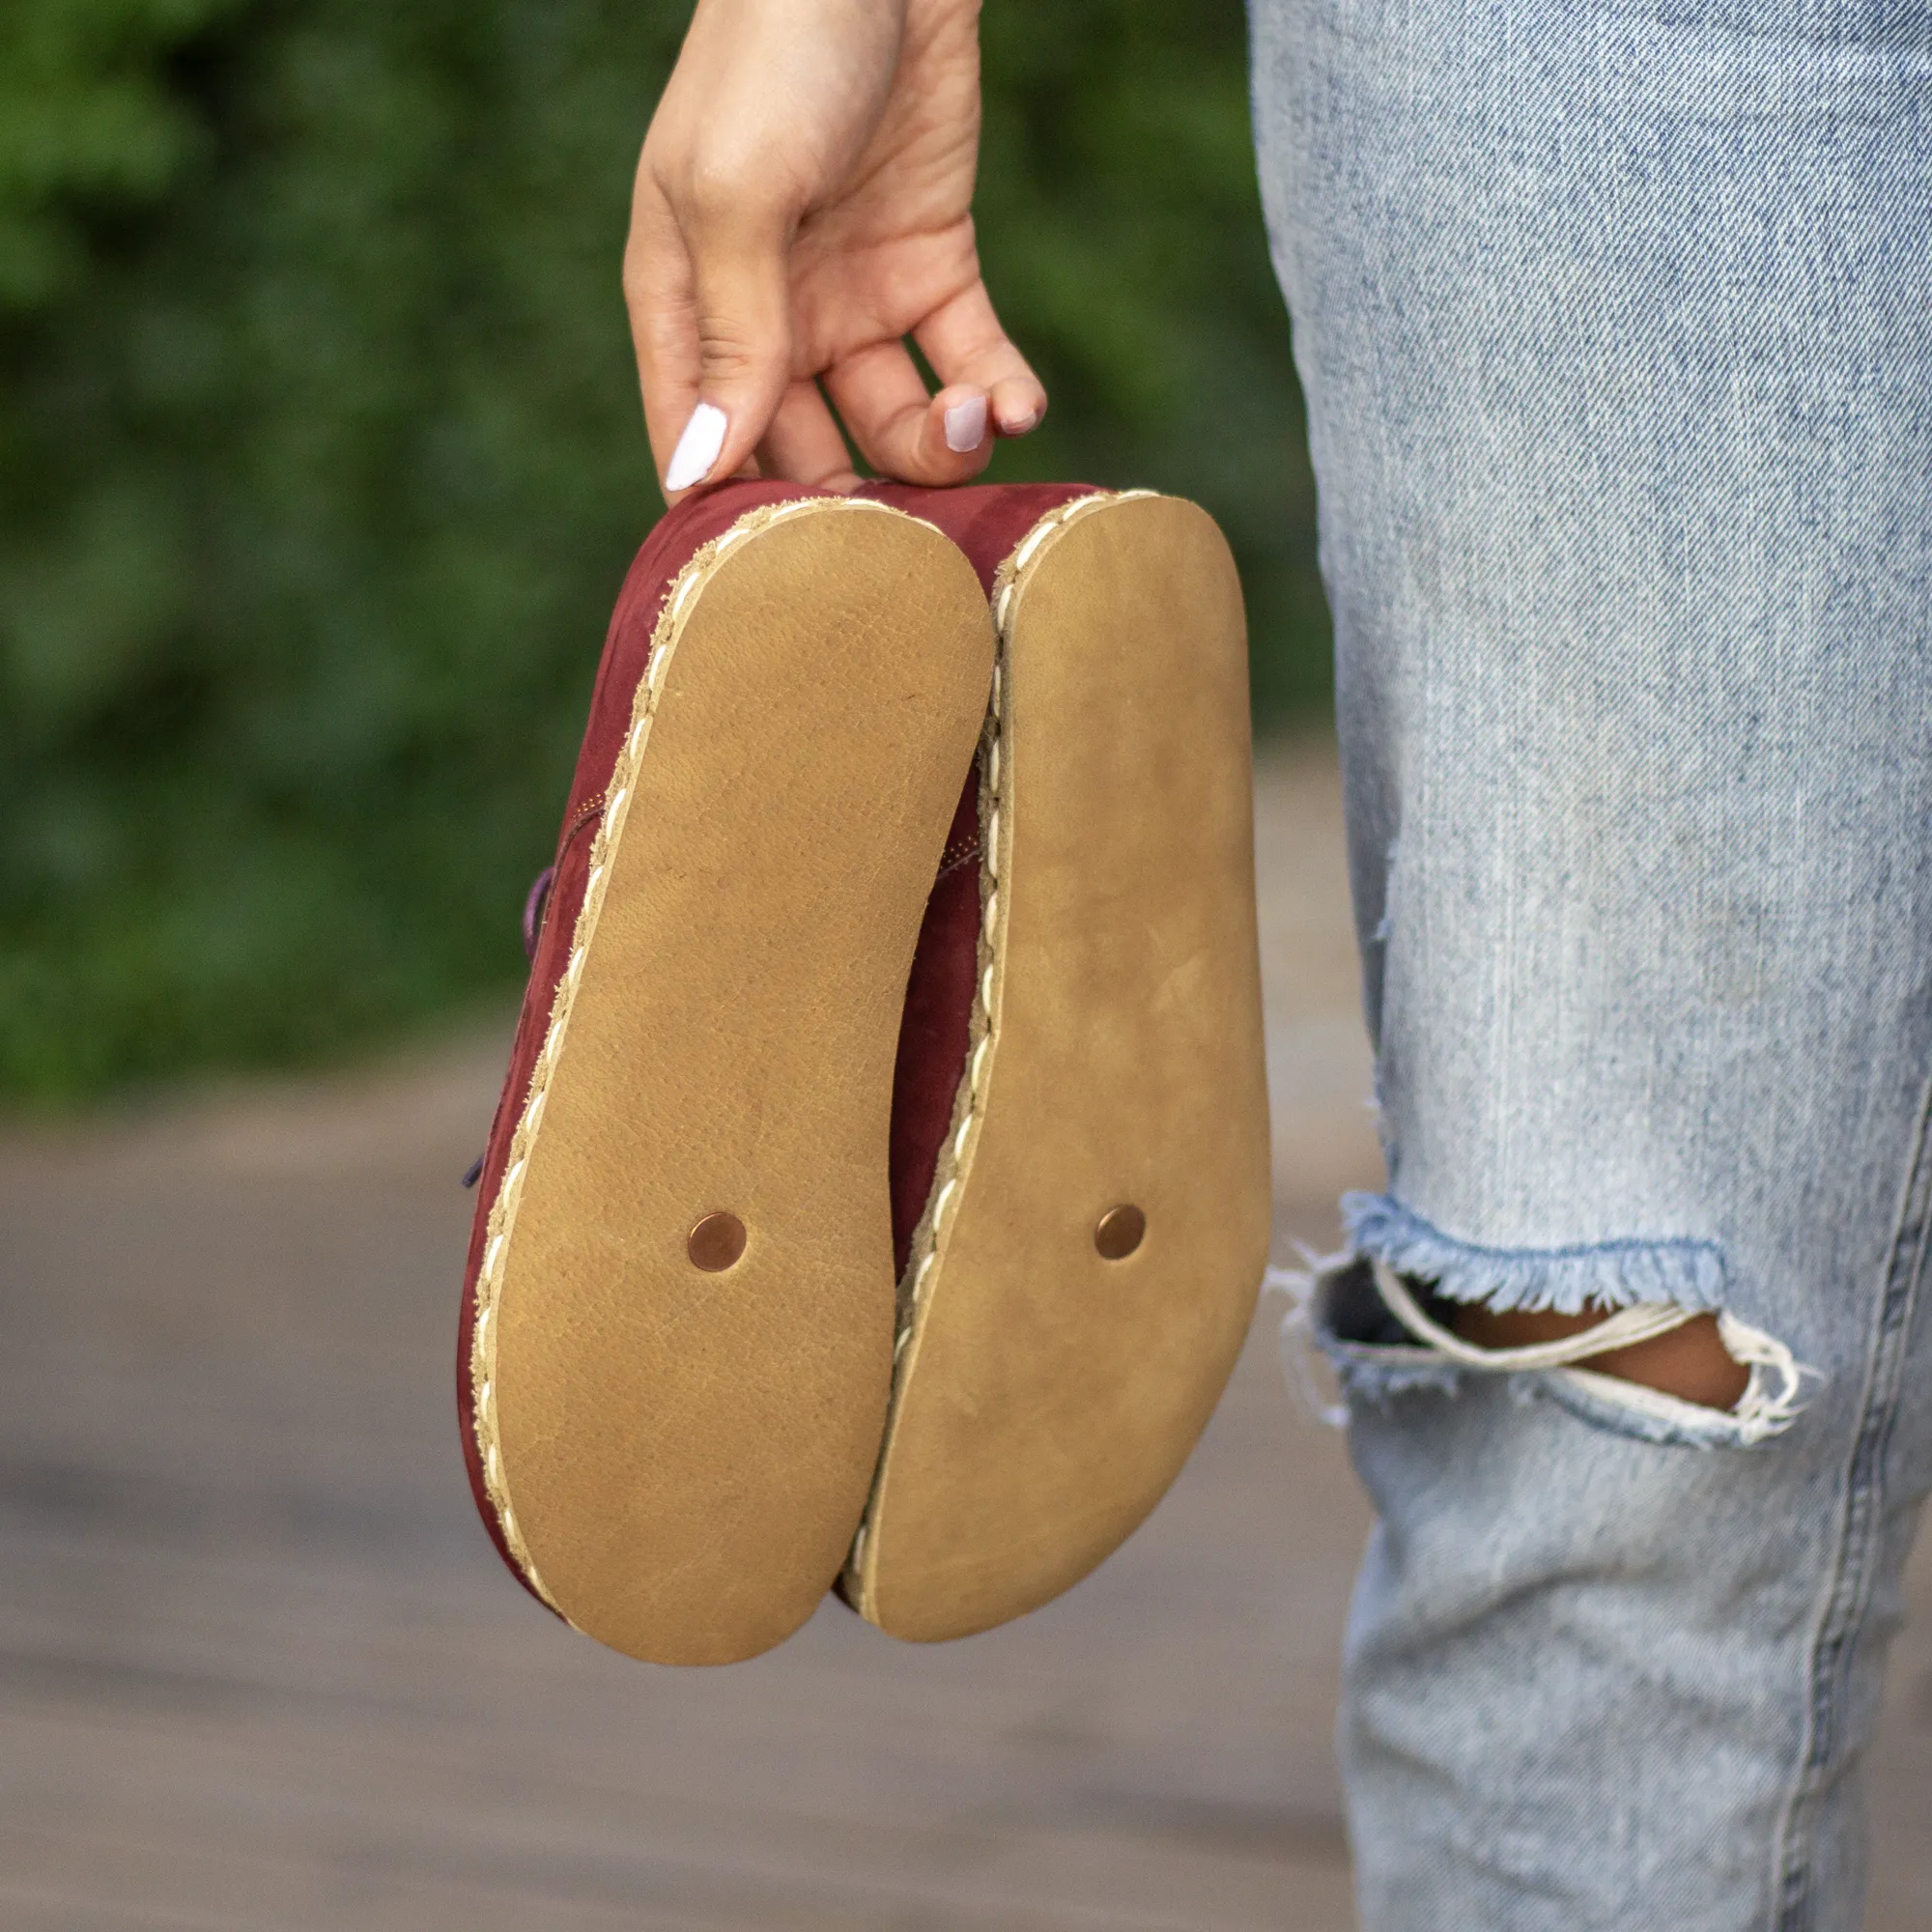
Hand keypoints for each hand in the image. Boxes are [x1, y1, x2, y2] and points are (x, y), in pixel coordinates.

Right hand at [626, 0, 1044, 496]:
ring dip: (937, 446)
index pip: (698, 448)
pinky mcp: (932, 271)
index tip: (799, 564)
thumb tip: (698, 472)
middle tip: (907, 527)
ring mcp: (851, 299)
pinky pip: (966, 361)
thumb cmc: (777, 55)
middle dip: (856, 501)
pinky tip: (1018, 405)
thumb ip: (732, 335)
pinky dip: (998, 394)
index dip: (743, 515)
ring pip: (892, 423)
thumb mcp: (740, 195)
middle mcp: (764, 320)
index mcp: (682, 305)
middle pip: (803, 457)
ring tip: (973, 422)